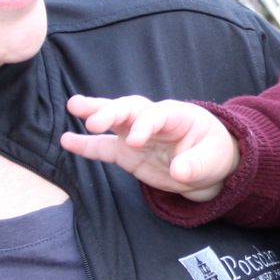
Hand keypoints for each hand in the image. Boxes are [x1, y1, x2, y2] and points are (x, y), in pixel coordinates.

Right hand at [61, 95, 238, 201]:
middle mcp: (152, 120)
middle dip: (112, 112)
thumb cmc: (213, 155)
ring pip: (113, 120)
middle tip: (94, 121)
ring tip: (73, 106)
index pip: (157, 114)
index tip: (136, 141)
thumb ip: (197, 165)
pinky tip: (66, 141)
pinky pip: (103, 147)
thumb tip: (180, 172)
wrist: (208, 167)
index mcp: (177, 116)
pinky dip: (86, 145)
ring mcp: (136, 135)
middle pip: (130, 108)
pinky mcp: (127, 152)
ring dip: (94, 113)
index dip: (145, 125)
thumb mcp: (213, 160)